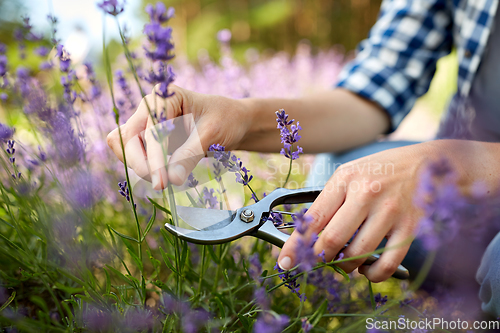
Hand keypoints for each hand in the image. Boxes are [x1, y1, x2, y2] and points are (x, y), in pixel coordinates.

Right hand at [107, 85, 249, 188]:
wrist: (234, 123)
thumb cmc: (226, 121)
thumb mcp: (211, 135)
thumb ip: (189, 155)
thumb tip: (171, 179)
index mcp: (164, 97)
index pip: (149, 129)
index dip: (154, 157)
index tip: (162, 182)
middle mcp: (150, 108)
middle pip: (126, 138)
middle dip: (140, 163)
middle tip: (161, 185)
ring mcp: (147, 124)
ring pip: (126, 149)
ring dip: (141, 167)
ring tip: (166, 181)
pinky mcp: (149, 141)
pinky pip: (136, 157)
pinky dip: (145, 169)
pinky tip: (164, 177)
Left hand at [277, 141, 438, 281]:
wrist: (428, 164)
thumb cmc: (382, 170)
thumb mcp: (351, 173)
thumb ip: (330, 200)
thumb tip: (308, 235)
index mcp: (345, 179)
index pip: (313, 218)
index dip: (295, 245)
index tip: (284, 262)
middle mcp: (366, 194)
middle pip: (332, 240)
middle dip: (319, 258)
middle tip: (318, 262)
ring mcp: (390, 211)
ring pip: (357, 255)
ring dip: (345, 266)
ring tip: (345, 261)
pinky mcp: (410, 227)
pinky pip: (386, 264)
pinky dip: (372, 274)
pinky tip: (367, 269)